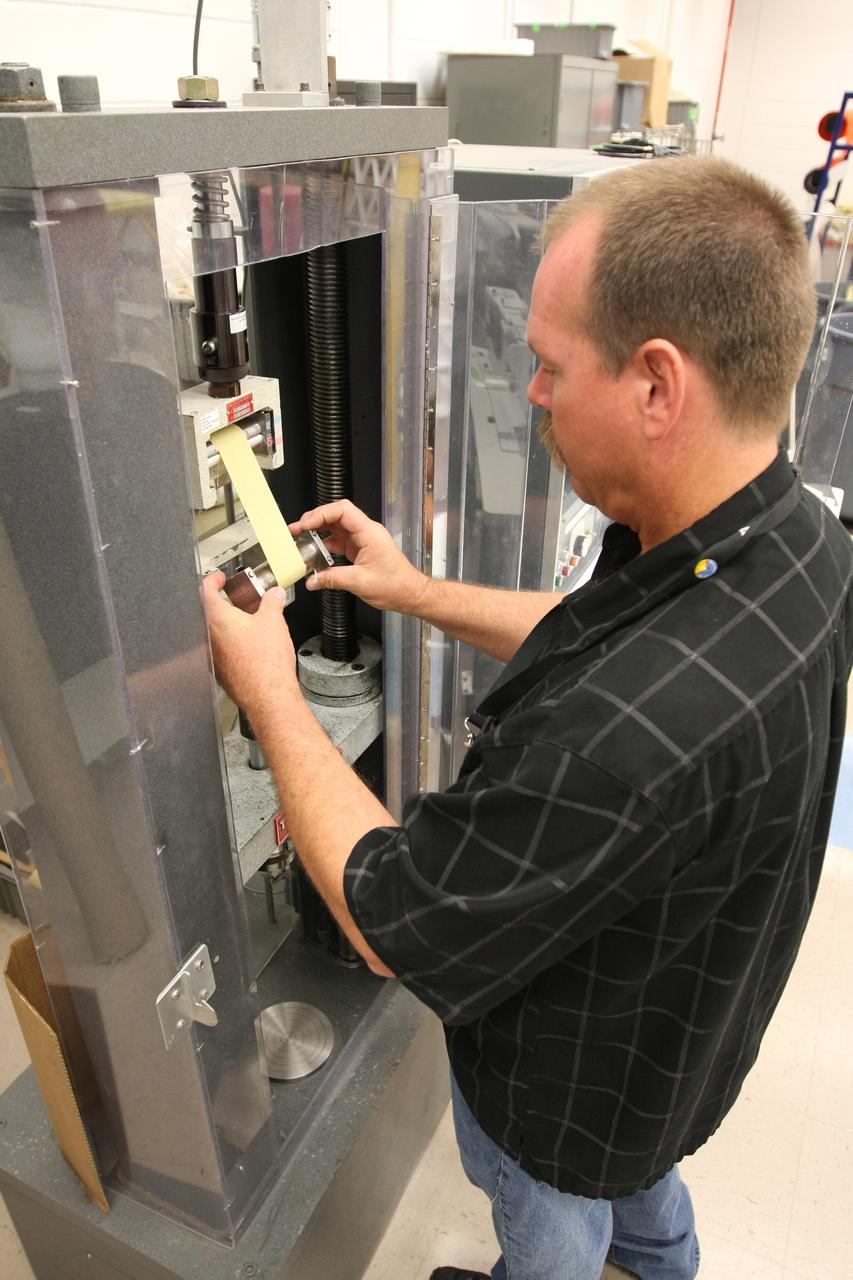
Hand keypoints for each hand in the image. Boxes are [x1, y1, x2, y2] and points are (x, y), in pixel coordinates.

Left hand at [201, 572, 298, 719]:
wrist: (268, 695)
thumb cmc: (266, 662)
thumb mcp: (274, 621)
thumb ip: (272, 602)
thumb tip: (275, 594)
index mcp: (216, 618)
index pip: (206, 590)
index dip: (213, 580)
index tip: (219, 578)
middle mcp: (208, 636)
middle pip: (208, 611)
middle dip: (223, 602)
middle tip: (238, 598)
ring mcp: (211, 655)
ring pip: (213, 631)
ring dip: (227, 623)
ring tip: (246, 620)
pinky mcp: (218, 670)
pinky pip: (219, 648)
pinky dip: (229, 640)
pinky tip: (247, 643)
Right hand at [290, 500, 428, 615]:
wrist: (410, 593)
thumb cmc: (396, 585)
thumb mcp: (360, 582)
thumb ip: (332, 579)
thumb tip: (312, 579)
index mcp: (369, 532)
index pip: (342, 510)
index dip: (321, 514)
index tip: (306, 524)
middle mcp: (366, 532)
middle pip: (336, 515)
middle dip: (315, 521)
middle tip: (297, 530)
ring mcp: (363, 540)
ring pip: (336, 528)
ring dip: (318, 533)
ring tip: (302, 541)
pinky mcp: (360, 549)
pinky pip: (339, 542)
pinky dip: (326, 546)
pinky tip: (316, 555)